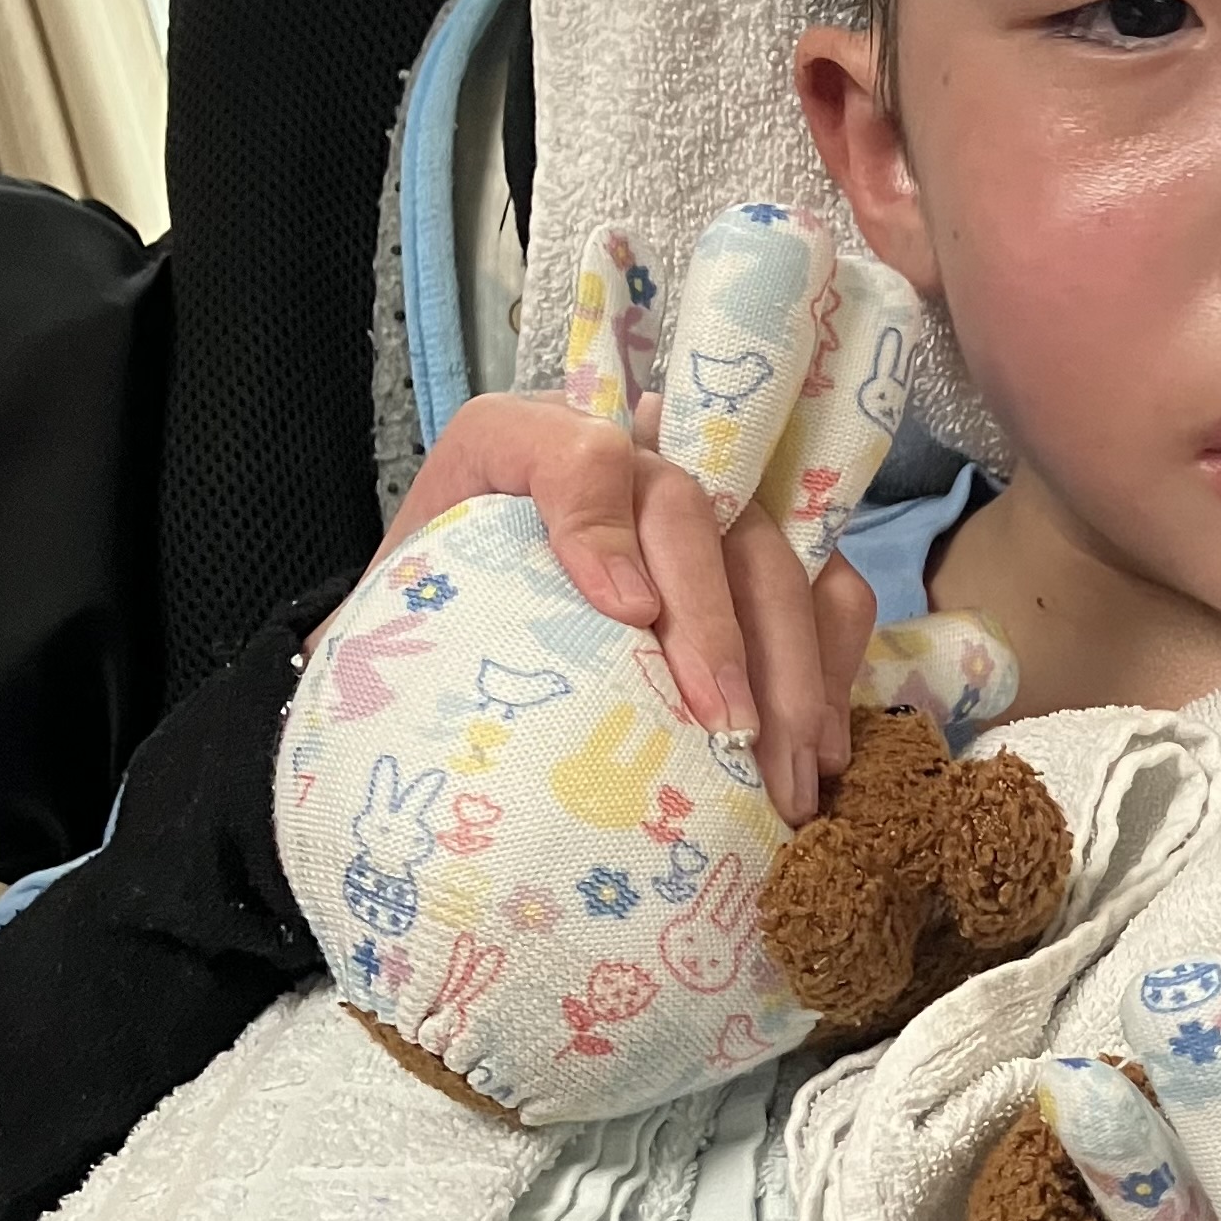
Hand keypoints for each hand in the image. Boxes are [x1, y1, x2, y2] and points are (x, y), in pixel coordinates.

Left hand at [311, 392, 877, 824]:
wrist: (456, 649)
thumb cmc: (424, 643)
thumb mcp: (387, 625)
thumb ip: (397, 633)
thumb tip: (439, 694)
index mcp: (514, 447)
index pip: (574, 455)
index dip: (602, 525)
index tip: (622, 617)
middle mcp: (623, 456)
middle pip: (696, 513)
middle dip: (721, 629)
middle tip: (730, 733)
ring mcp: (702, 501)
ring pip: (779, 554)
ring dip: (793, 666)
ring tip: (787, 772)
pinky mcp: (754, 557)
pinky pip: (826, 589)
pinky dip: (833, 667)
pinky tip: (821, 754)